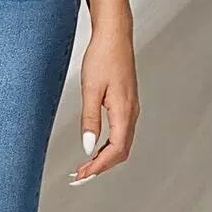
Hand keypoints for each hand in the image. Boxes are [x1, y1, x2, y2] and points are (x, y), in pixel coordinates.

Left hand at [69, 19, 138, 183]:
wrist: (114, 35)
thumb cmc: (103, 56)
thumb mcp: (90, 89)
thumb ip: (90, 120)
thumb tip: (87, 148)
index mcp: (124, 111)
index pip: (116, 150)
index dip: (99, 167)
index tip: (82, 175)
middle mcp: (132, 113)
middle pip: (121, 152)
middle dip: (101, 167)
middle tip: (79, 176)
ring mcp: (131, 109)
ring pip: (122, 144)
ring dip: (104, 158)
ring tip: (84, 167)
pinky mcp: (127, 104)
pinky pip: (121, 133)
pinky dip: (108, 146)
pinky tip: (94, 147)